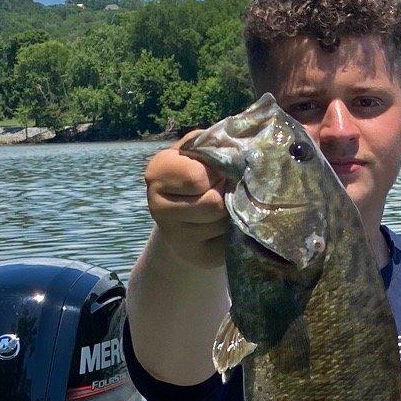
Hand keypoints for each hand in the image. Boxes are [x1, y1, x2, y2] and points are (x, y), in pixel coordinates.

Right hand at [143, 134, 228, 270]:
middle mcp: (157, 208)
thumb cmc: (199, 172)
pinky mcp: (197, 257)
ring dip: (233, 212)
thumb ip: (214, 143)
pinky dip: (235, 231)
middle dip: (227, 195)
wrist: (189, 212)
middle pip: (214, 205)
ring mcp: (175, 238)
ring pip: (224, 223)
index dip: (217, 172)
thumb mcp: (200, 149)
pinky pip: (230, 242)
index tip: (215, 172)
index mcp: (156, 173)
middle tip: (224, 190)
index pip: (198, 178)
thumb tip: (244, 148)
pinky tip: (225, 225)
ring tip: (225, 205)